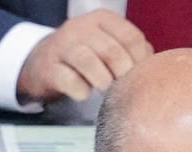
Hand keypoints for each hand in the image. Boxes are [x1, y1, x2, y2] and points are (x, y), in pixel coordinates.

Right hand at [16, 11, 152, 104]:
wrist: (40, 63)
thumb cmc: (83, 56)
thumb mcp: (106, 43)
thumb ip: (130, 49)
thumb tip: (151, 64)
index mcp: (101, 18)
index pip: (130, 36)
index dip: (139, 60)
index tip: (137, 74)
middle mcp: (79, 28)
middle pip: (111, 50)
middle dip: (121, 73)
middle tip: (121, 85)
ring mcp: (61, 47)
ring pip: (88, 62)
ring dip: (103, 81)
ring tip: (106, 91)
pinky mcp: (48, 69)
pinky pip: (70, 81)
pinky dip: (81, 91)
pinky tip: (84, 93)